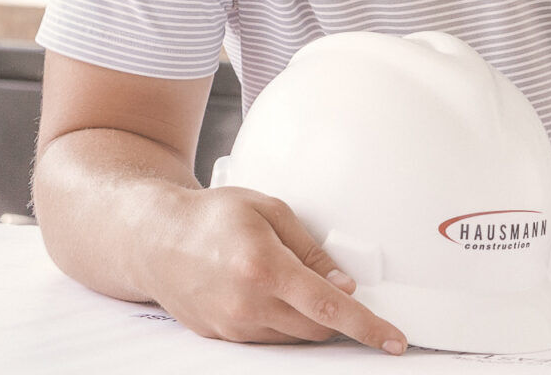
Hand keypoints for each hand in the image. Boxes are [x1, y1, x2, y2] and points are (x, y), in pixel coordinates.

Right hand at [145, 184, 406, 352]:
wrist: (156, 240)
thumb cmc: (213, 216)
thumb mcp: (268, 210)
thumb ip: (309, 247)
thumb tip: (343, 284)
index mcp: (264, 267)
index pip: (328, 307)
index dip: (366, 326)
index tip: (393, 340)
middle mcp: (249, 305)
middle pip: (317, 329)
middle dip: (338, 316)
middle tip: (339, 289)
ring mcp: (235, 328)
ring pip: (295, 338)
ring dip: (309, 319)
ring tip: (292, 281)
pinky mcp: (224, 339)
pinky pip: (269, 339)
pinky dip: (283, 322)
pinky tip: (271, 294)